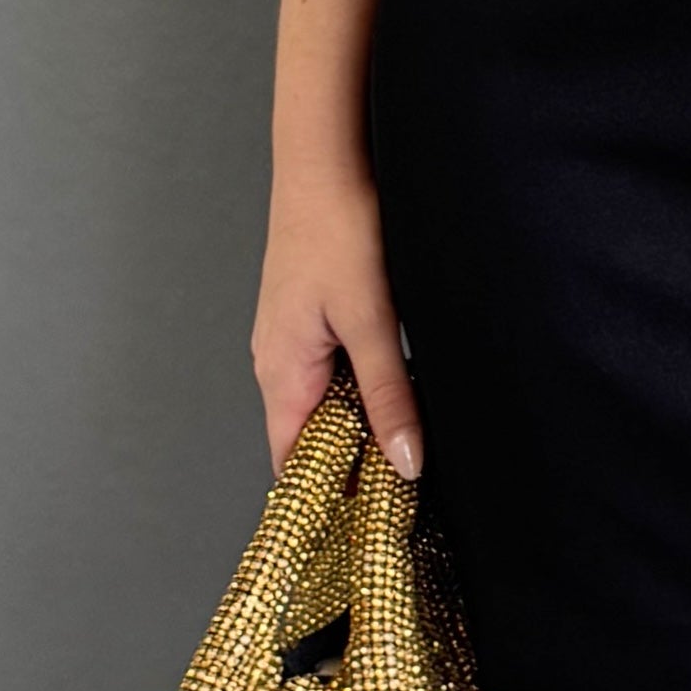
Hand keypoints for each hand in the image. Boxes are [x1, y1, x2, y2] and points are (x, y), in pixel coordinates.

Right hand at [254, 155, 422, 477]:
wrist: (328, 157)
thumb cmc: (337, 228)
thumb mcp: (372, 320)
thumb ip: (389, 395)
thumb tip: (404, 463)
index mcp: (281, 373)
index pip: (294, 465)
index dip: (327, 503)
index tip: (370, 533)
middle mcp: (279, 362)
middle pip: (312, 439)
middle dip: (354, 471)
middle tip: (407, 500)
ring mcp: (294, 338)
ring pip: (328, 405)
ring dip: (363, 429)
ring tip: (410, 456)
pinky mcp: (314, 315)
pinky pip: (335, 373)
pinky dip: (364, 392)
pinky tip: (402, 394)